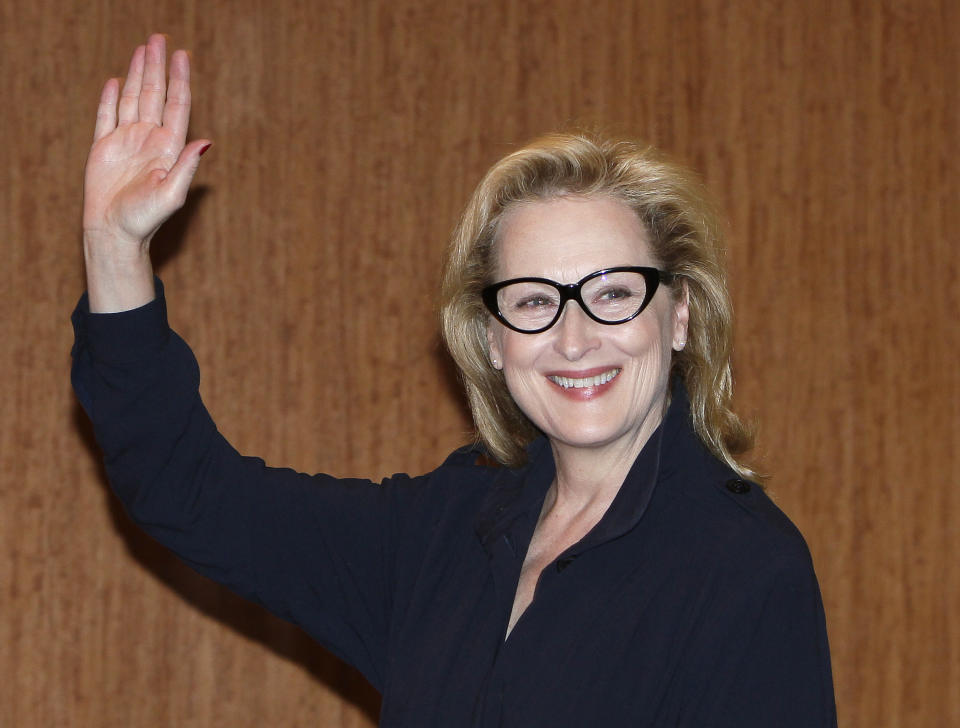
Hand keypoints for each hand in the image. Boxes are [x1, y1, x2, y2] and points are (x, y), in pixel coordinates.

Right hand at [83, 34, 210, 310]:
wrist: (114, 232)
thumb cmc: (145, 219)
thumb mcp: (171, 194)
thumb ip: (187, 167)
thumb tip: (206, 142)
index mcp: (167, 147)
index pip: (176, 105)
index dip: (179, 80)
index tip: (182, 55)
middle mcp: (149, 140)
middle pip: (154, 94)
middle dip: (158, 67)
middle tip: (160, 39)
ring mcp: (126, 142)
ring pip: (132, 99)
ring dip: (137, 74)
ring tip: (143, 50)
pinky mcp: (104, 148)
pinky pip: (106, 116)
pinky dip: (109, 98)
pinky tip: (114, 80)